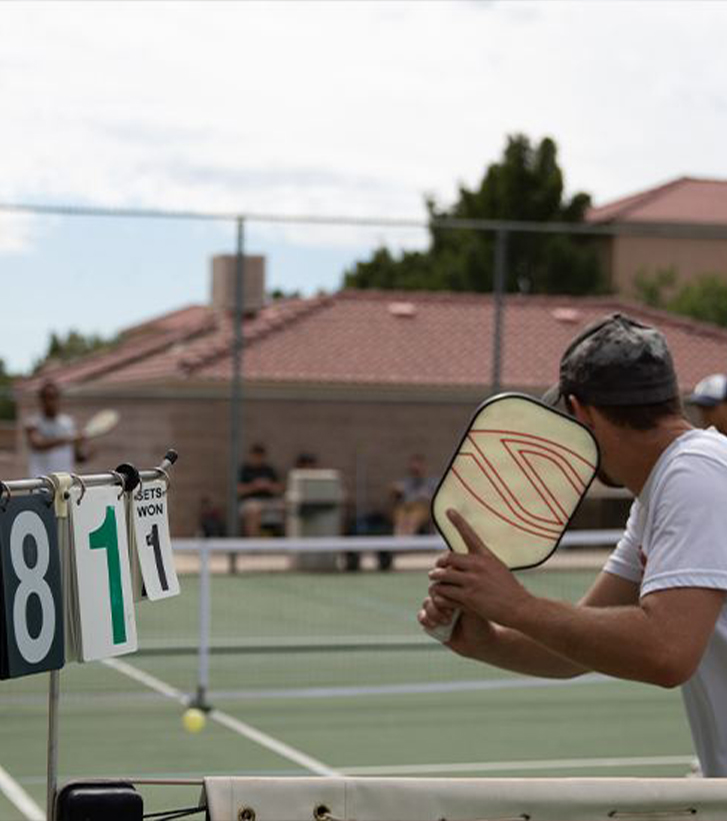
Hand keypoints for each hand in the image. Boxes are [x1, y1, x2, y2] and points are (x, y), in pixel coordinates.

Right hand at [418, 591, 496, 658]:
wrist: (480, 642)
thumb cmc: (480, 623)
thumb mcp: (471, 608)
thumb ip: (456, 600)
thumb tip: (436, 598)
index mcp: (456, 589)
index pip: (444, 580)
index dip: (445, 589)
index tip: (456, 601)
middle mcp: (446, 597)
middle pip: (432, 590)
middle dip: (439, 602)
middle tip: (450, 613)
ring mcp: (438, 609)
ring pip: (426, 603)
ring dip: (433, 612)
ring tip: (446, 622)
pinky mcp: (432, 621)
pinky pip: (422, 616)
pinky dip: (425, 619)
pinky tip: (434, 625)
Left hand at [427, 508, 530, 627]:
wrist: (519, 608)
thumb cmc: (508, 589)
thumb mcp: (497, 567)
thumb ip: (481, 561)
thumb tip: (464, 558)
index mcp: (486, 556)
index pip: (469, 534)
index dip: (458, 521)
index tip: (448, 510)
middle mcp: (478, 565)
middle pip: (448, 558)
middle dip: (439, 563)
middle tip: (436, 569)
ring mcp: (473, 581)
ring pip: (443, 575)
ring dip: (436, 579)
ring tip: (435, 581)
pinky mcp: (469, 597)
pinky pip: (445, 592)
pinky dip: (440, 594)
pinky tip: (440, 597)